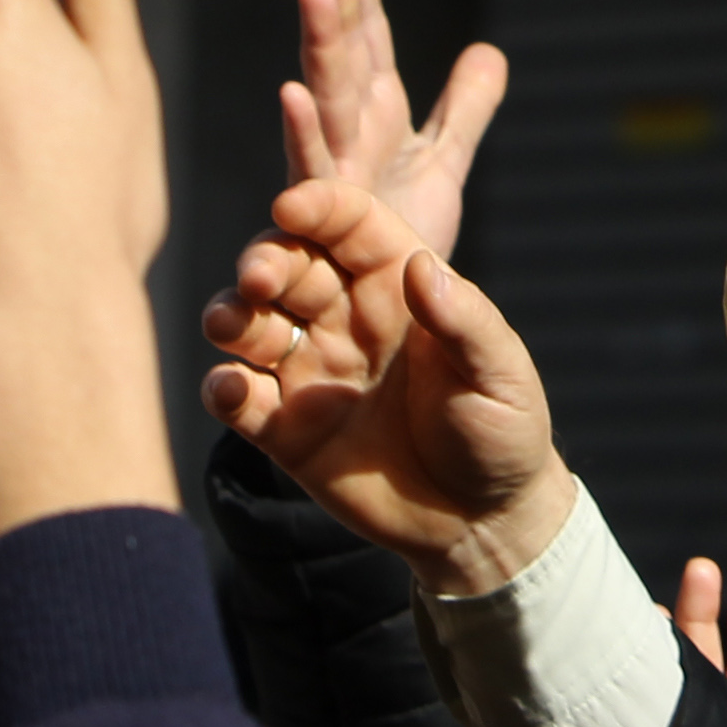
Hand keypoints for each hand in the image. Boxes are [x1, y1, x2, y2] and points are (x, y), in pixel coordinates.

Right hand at [202, 180, 570, 596]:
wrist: (481, 521)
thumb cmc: (503, 433)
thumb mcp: (500, 373)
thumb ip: (463, 321)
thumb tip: (420, 266)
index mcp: (401, 287)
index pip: (351, 226)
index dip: (318, 207)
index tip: (290, 205)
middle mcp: (349, 319)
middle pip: (289, 266)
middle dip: (265, 261)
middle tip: (259, 278)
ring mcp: (313, 371)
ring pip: (250, 324)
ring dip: (230, 315)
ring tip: (231, 324)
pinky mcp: (286, 429)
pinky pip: (238, 397)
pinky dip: (222, 388)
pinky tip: (232, 390)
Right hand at [279, 0, 506, 259]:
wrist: (386, 337)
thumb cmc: (396, 251)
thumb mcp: (441, 170)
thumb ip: (462, 111)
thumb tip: (489, 50)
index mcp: (370, 118)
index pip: (365, 34)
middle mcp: (344, 138)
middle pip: (342, 52)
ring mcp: (331, 178)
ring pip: (325, 98)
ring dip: (320, 42)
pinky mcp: (323, 223)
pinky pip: (310, 175)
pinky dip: (302, 136)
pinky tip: (294, 95)